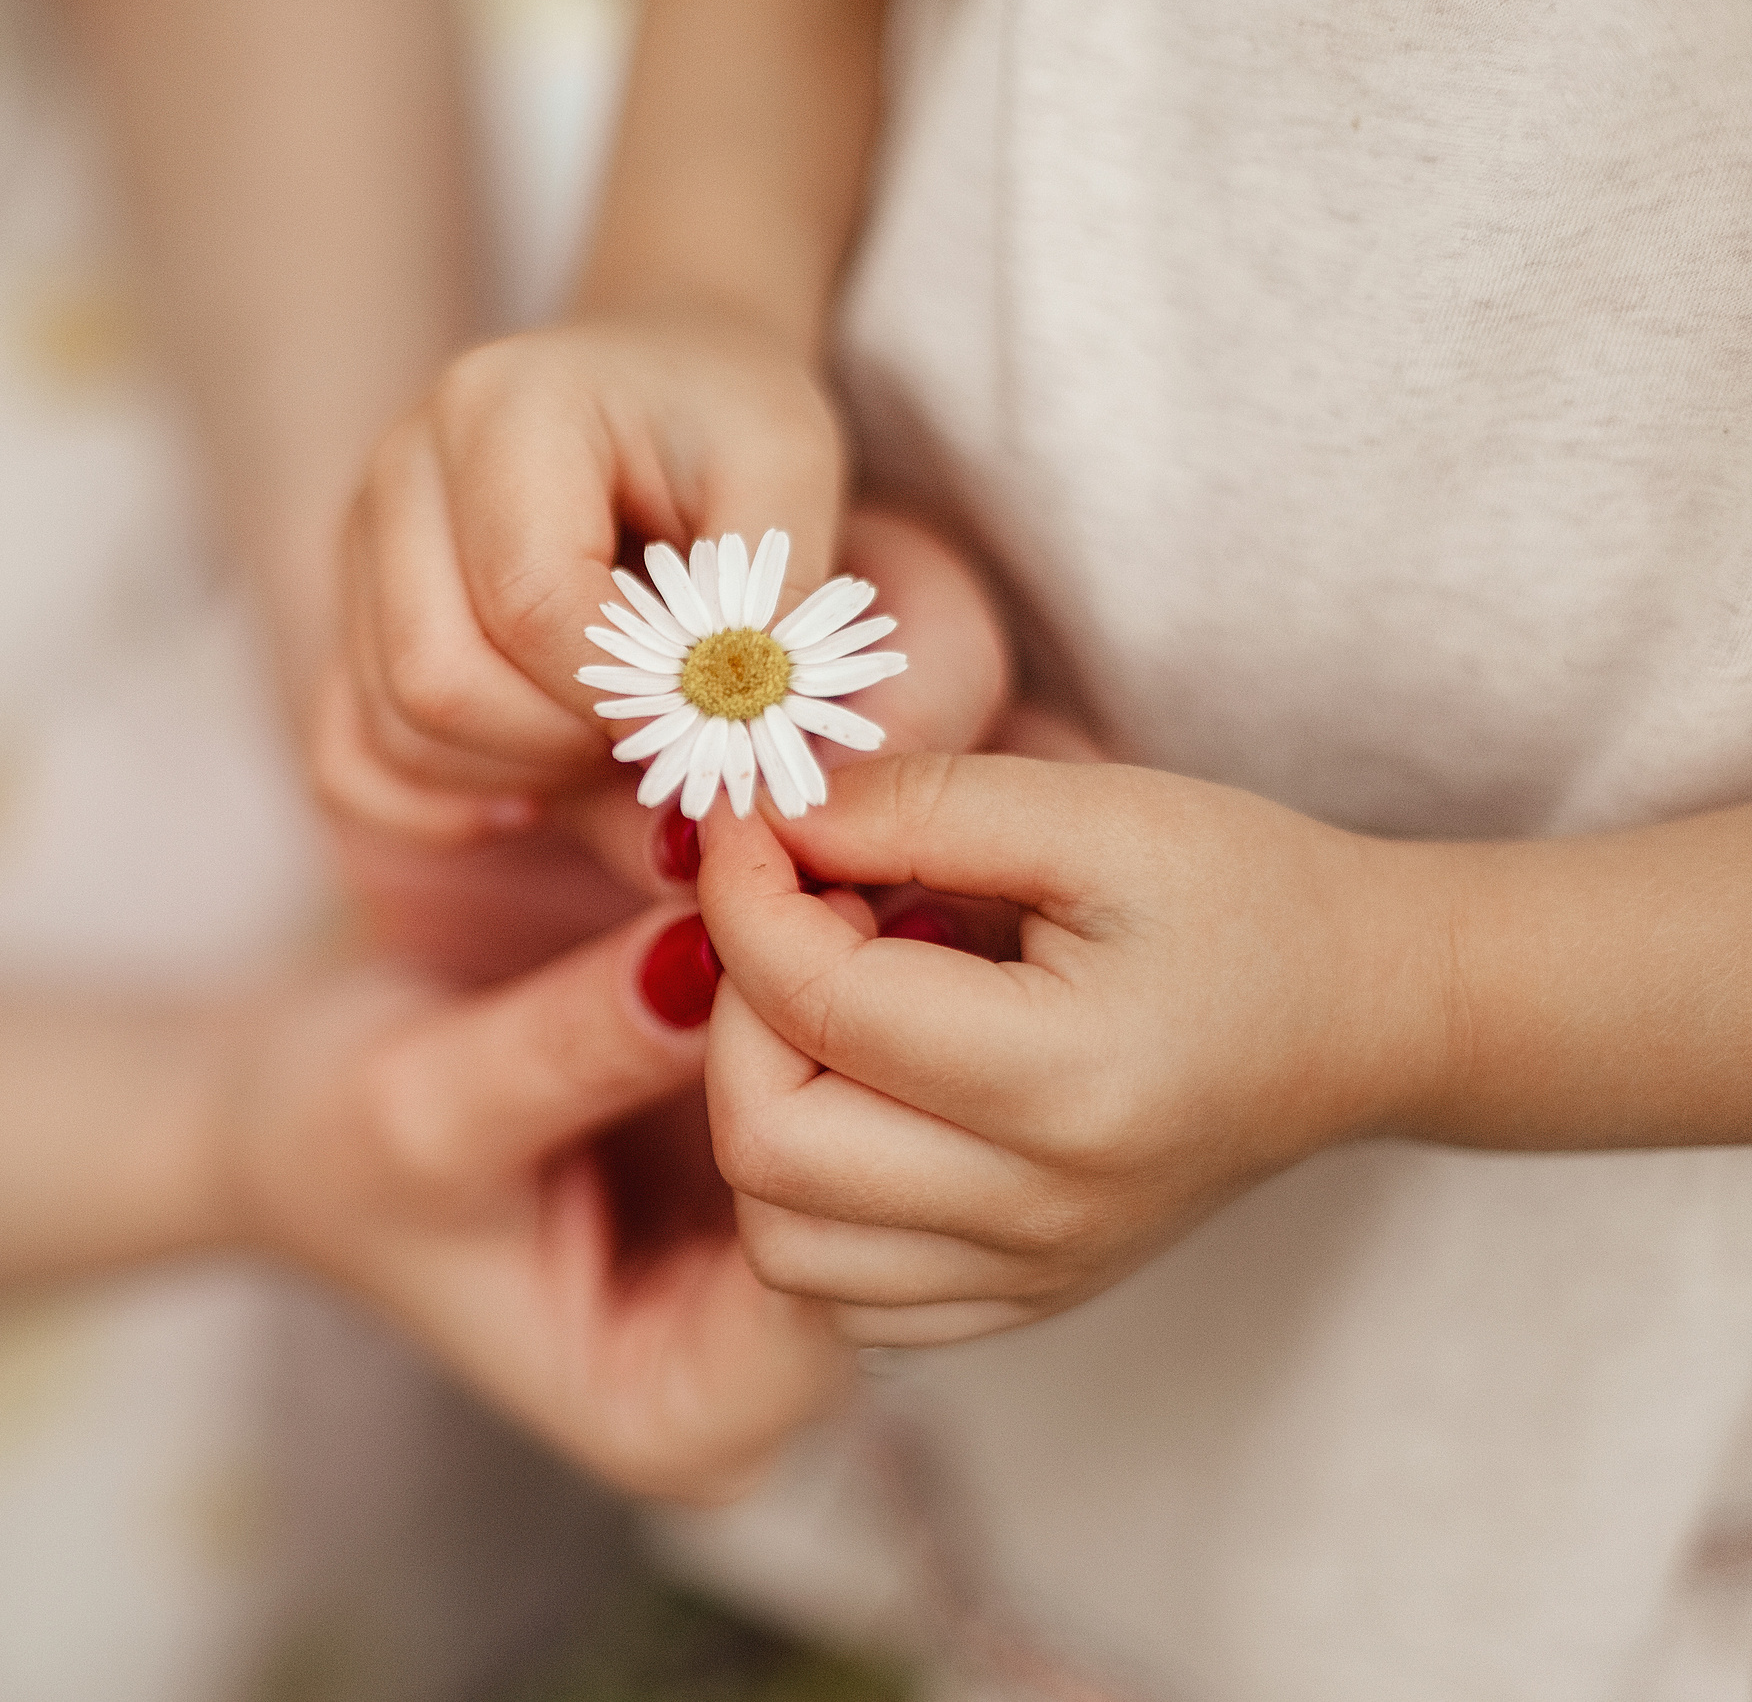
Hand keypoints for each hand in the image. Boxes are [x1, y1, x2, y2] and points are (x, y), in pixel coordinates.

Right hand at [227, 903, 851, 1498]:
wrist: (288, 1118)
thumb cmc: (329, 1145)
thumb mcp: (425, 1102)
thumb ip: (574, 1047)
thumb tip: (712, 949)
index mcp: (679, 1420)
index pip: (826, 1265)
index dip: (816, 1087)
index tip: (789, 921)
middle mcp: (762, 1382)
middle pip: (886, 1212)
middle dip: (858, 1037)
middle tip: (825, 868)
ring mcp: (784, 1288)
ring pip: (894, 1144)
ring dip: (860, 1005)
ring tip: (819, 866)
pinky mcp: (788, 1194)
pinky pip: (859, 1098)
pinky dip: (836, 1000)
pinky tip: (809, 895)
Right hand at [312, 313, 853, 852]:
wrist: (660, 378)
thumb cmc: (723, 420)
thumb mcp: (789, 470)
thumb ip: (768, 598)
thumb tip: (729, 741)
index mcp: (501, 408)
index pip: (531, 602)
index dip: (624, 693)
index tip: (708, 707)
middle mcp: (401, 468)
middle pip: (437, 675)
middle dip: (562, 746)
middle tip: (656, 730)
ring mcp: (360, 544)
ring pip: (395, 727)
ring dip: (514, 776)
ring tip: (609, 739)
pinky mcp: (353, 614)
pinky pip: (348, 754)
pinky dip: (431, 806)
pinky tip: (526, 799)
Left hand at [694, 755, 1458, 1346]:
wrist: (1371, 1017)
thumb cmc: (1247, 899)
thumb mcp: (1097, 811)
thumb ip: (918, 806)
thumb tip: (764, 820)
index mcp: (1067, 1079)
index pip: (819, 1005)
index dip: (744, 899)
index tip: (748, 829)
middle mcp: (1042, 1208)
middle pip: (767, 1143)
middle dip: (735, 1012)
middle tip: (799, 922)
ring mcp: (1031, 1273)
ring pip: (780, 1240)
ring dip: (761, 1110)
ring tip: (836, 1013)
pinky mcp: (1023, 1299)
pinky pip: (840, 1291)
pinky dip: (807, 1200)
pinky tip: (862, 1099)